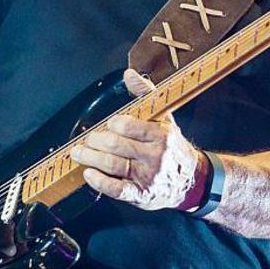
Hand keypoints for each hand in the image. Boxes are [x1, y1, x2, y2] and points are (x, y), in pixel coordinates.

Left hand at [72, 69, 205, 210]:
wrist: (191, 180)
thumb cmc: (172, 146)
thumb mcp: (164, 118)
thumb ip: (145, 94)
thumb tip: (129, 74)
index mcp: (161, 134)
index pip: (128, 126)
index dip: (112, 125)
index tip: (107, 125)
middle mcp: (155, 156)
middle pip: (116, 145)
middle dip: (95, 141)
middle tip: (86, 139)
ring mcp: (147, 177)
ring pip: (113, 165)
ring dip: (90, 158)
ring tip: (78, 153)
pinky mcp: (141, 195)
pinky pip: (116, 189)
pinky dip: (99, 181)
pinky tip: (88, 174)